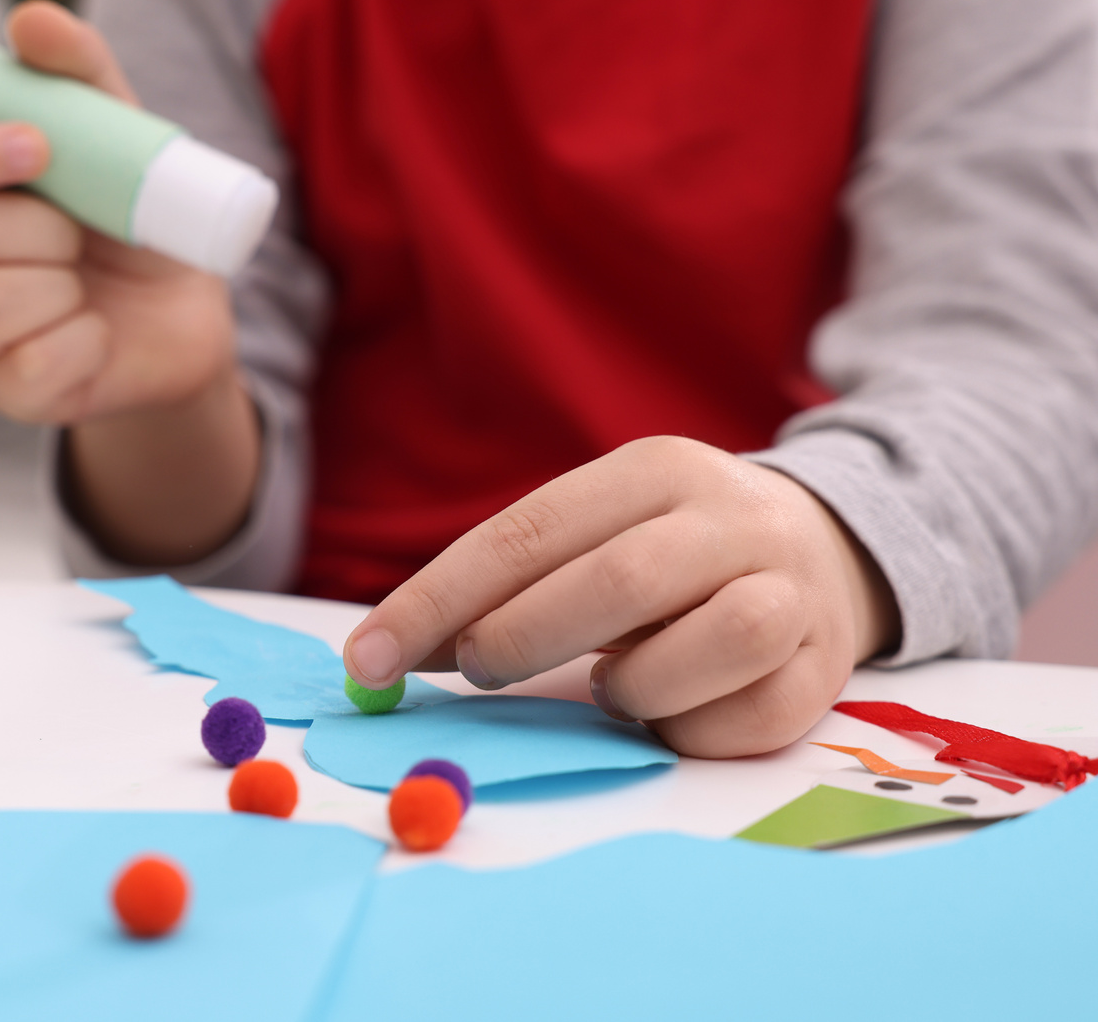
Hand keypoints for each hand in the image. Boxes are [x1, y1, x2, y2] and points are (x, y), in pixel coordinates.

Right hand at [0, 0, 237, 426]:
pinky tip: (97, 335)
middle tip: (80, 232)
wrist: (189, 317)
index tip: (33, 141)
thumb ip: (81, 75)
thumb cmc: (136, 226)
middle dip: (37, 225)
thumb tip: (30, 21)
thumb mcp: (122, 141)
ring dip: (58, 286)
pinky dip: (85, 341)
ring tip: (85, 284)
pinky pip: (35, 361)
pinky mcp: (9, 393)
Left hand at [341, 437, 899, 757]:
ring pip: (715, 640)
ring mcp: (793, 590)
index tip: (370, 657)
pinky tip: (673, 711)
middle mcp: (731, 517)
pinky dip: (692, 729)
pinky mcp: (827, 667)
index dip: (437, 600)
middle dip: (524, 637)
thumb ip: (508, 582)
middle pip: (618, 581)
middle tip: (478, 668)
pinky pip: (753, 716)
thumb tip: (394, 651)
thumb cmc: (668, 549)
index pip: (526, 533)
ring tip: (612, 685)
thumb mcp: (593, 534)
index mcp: (655, 469)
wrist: (820, 547)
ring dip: (636, 684)